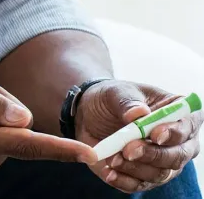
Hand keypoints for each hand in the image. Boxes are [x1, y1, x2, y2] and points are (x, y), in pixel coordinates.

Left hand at [76, 80, 201, 193]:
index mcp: (178, 113)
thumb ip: (127, 102)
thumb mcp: (115, 92)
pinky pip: (140, 185)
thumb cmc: (110, 99)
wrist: (88, 115)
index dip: (176, 132)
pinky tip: (110, 173)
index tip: (155, 135)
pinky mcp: (145, 176)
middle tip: (128, 150)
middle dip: (154, 155)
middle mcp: (178, 141)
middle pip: (179, 155)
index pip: (189, 125)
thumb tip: (139, 113)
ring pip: (160, 173)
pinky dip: (125, 181)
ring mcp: (163, 161)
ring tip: (112, 159)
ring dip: (136, 168)